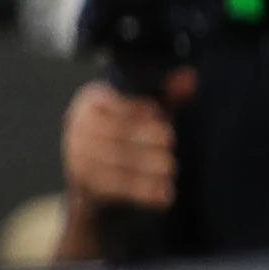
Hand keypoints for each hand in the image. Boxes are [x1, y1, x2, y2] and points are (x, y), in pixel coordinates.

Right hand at [62, 77, 179, 212]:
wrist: (96, 188)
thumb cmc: (126, 142)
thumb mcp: (144, 116)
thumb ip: (166, 95)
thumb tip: (190, 77)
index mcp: (91, 101)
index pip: (122, 103)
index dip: (147, 113)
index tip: (165, 123)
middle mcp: (78, 126)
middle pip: (121, 131)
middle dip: (151, 140)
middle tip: (169, 148)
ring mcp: (78, 156)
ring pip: (121, 160)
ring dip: (151, 166)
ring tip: (169, 169)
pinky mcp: (86, 185)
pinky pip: (121, 187)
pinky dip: (146, 191)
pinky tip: (164, 192)